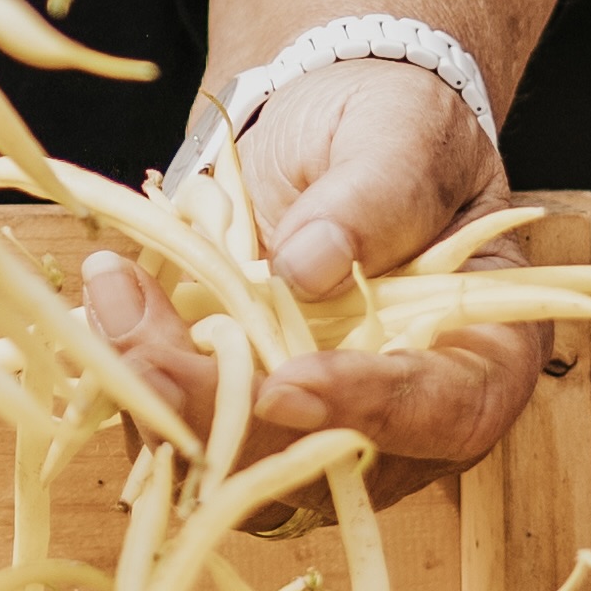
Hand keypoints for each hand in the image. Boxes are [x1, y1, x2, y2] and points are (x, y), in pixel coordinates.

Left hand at [81, 56, 541, 505]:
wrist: (333, 129)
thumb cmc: (394, 128)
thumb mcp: (400, 135)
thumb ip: (372, 196)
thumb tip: (308, 268)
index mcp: (480, 358)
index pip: (445, 414)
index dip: (368, 411)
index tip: (285, 386)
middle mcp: (404, 421)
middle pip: (325, 461)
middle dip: (226, 419)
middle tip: (147, 354)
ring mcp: (320, 427)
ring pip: (240, 463)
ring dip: (163, 402)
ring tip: (111, 301)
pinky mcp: (247, 413)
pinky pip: (190, 429)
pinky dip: (139, 379)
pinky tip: (110, 304)